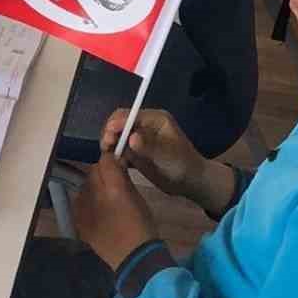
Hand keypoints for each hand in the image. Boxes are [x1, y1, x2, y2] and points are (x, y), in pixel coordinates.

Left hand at [72, 153, 158, 268]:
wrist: (134, 260)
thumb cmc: (143, 228)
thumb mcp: (139, 199)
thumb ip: (125, 179)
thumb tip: (117, 163)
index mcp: (114, 189)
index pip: (105, 161)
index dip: (111, 160)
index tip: (117, 164)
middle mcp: (95, 196)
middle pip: (93, 171)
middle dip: (102, 173)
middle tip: (112, 182)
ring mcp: (84, 210)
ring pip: (85, 186)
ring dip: (93, 187)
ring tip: (104, 199)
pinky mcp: (79, 222)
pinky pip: (79, 203)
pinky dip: (86, 202)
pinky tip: (96, 211)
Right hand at [101, 110, 232, 212]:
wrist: (191, 182)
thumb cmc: (183, 164)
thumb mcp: (168, 155)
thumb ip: (149, 145)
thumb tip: (131, 137)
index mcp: (154, 119)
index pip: (129, 114)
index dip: (117, 123)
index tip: (108, 137)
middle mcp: (144, 125)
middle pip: (120, 123)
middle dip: (110, 133)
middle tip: (106, 148)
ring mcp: (140, 138)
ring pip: (118, 136)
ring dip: (111, 144)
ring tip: (108, 156)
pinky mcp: (137, 151)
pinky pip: (122, 149)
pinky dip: (116, 154)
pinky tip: (114, 163)